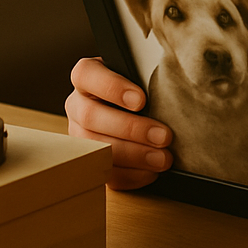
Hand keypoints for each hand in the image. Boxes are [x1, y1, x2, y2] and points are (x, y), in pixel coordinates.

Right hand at [66, 57, 172, 188]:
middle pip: (91, 117)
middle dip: (131, 129)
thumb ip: (146, 75)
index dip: (112, 88)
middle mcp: (77, 105)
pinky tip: (152, 171)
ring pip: (96, 148)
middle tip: (164, 136)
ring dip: (133, 156)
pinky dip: (131, 175)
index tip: (141, 101)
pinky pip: (104, 172)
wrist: (134, 106)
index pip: (86, 75)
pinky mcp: (90, 160)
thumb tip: (169, 85)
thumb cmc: (139, 84)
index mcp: (86, 76)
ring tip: (163, 159)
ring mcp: (79, 134)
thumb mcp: (139, 72)